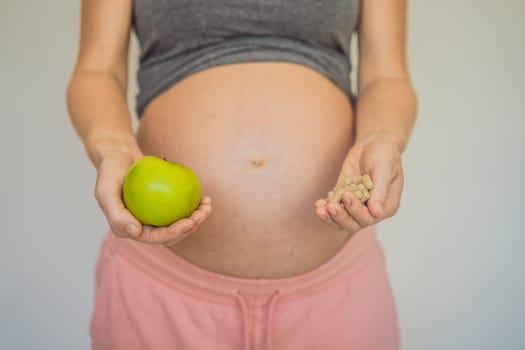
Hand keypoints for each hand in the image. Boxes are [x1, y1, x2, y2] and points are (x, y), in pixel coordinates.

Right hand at [94, 149, 212, 245]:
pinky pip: (181, 207)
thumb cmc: (110, 173)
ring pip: (180, 222)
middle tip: (203, 213)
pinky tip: (205, 197)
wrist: (118, 156)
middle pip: (172, 233)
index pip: (155, 238)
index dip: (174, 234)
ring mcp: (155, 216)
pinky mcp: (164, 205)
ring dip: (197, 217)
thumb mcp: (105, 191)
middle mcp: (143, 226)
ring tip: (208, 205)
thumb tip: (137, 232)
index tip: (189, 222)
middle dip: (191, 227)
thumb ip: (117, 215)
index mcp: (130, 230)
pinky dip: (194, 204)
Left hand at [314, 136, 403, 233]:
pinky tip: (318, 204)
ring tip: (320, 210)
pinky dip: (325, 209)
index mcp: (386, 207)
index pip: (370, 218)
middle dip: (341, 216)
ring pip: (342, 221)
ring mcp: (356, 206)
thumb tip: (376, 213)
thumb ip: (380, 191)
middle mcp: (371, 210)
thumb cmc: (384, 155)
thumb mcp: (384, 170)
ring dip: (330, 218)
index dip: (357, 211)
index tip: (347, 195)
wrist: (373, 145)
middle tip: (332, 206)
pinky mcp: (343, 198)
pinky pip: (333, 209)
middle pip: (354, 224)